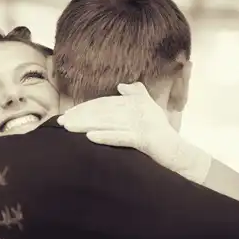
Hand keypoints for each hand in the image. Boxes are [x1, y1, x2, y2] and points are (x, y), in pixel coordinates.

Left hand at [58, 82, 173, 155]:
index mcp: (135, 103)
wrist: (177, 152)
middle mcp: (136, 111)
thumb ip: (137, 94)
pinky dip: (105, 137)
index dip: (85, 108)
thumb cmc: (161, 131)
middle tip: (61, 122)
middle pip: (102, 112)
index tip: (67, 115)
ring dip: (86, 125)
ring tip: (68, 128)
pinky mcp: (144, 140)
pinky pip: (121, 137)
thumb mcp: (150, 108)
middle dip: (80, 116)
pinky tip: (90, 138)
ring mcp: (140, 125)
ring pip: (107, 123)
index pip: (104, 103)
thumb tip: (123, 85)